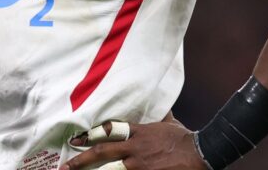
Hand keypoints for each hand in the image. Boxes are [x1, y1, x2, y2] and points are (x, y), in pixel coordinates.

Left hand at [61, 119, 208, 169]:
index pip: (109, 130)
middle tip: (66, 166)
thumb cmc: (185, 138)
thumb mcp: (170, 123)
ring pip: (110, 169)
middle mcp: (135, 148)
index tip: (75, 140)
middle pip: (104, 151)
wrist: (201, 151)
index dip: (90, 134)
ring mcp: (139, 164)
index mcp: (139, 132)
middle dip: (83, 159)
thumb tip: (161, 105)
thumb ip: (160, 116)